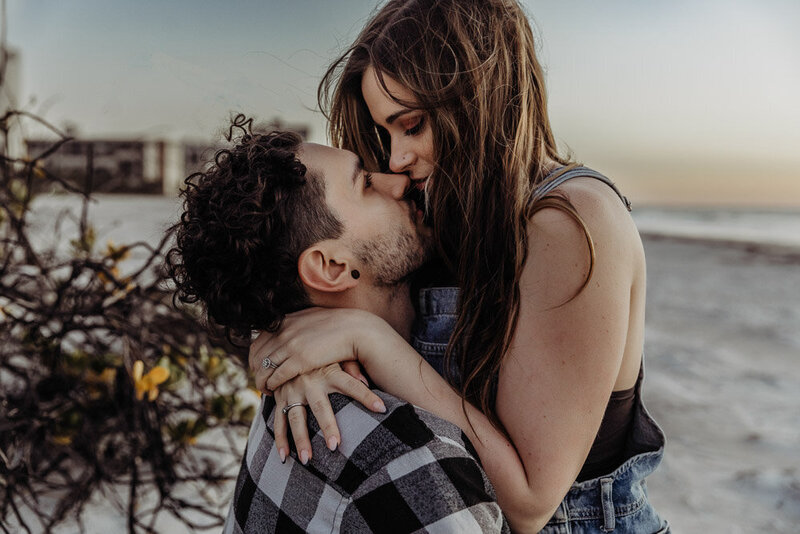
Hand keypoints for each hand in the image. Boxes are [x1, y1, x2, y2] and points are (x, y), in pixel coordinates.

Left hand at [248, 307, 391, 391]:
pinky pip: (276, 376)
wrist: (356, 330)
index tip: (258, 367)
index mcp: (286, 321)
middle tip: (260, 382)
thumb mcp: (311, 318)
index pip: (258, 341)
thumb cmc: (338, 326)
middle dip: (255, 371)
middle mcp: (284, 332)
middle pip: (257, 356)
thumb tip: (288, 326)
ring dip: (262, 382)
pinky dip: (272, 385)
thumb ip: (296, 324)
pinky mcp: (299, 361)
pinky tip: (274, 391)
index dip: (255, 357)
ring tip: (266, 391)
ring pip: (264, 368)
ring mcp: (290, 345)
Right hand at [273, 363, 385, 464]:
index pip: (352, 385)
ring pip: (296, 418)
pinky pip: (278, 421)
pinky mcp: (280, 397)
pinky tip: (284, 457)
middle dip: (327, 427)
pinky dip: (280, 440)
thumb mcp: (337, 355)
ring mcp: (293, 391)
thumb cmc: (321, 356)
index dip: (366, 396)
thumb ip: (352, 366)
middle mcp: (310, 382)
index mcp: (329, 372)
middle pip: (320, 407)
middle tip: (335, 447)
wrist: (287, 346)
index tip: (382, 408)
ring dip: (301, 439)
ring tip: (308, 460)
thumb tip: (367, 380)